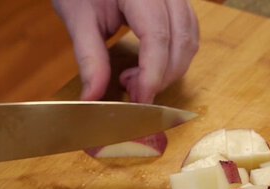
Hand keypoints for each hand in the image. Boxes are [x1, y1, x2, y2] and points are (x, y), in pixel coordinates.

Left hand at [51, 0, 198, 103]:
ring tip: (138, 78)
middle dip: (161, 76)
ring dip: (170, 71)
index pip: (158, 36)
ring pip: (190, 41)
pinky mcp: (179, 4)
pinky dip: (175, 59)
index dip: (152, 74)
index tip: (139, 99)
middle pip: (180, 42)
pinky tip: (151, 67)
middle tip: (133, 92)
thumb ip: (90, 59)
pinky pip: (190, 35)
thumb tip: (93, 97)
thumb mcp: (79, 20)